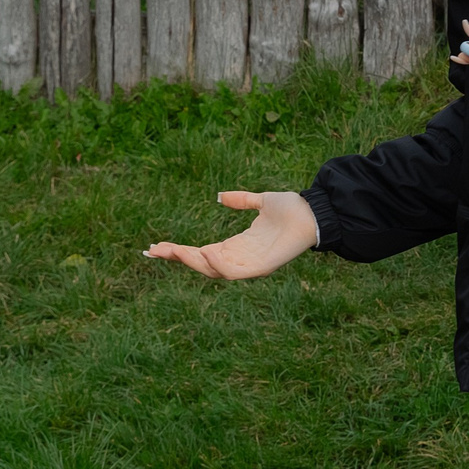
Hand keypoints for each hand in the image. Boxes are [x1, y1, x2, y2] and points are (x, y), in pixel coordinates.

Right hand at [145, 190, 318, 278]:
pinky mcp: (262, 267)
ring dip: (192, 262)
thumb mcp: (261, 201)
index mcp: (237, 245)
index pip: (201, 253)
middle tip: (154, 250)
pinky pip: (235, 272)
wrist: (314, 211)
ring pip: (214, 270)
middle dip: (177, 258)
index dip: (178, 251)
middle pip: (202, 264)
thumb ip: (241, 200)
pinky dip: (219, 265)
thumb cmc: (292, 209)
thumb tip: (219, 197)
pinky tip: (205, 251)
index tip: (155, 247)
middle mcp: (241, 257)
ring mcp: (251, 264)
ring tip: (175, 250)